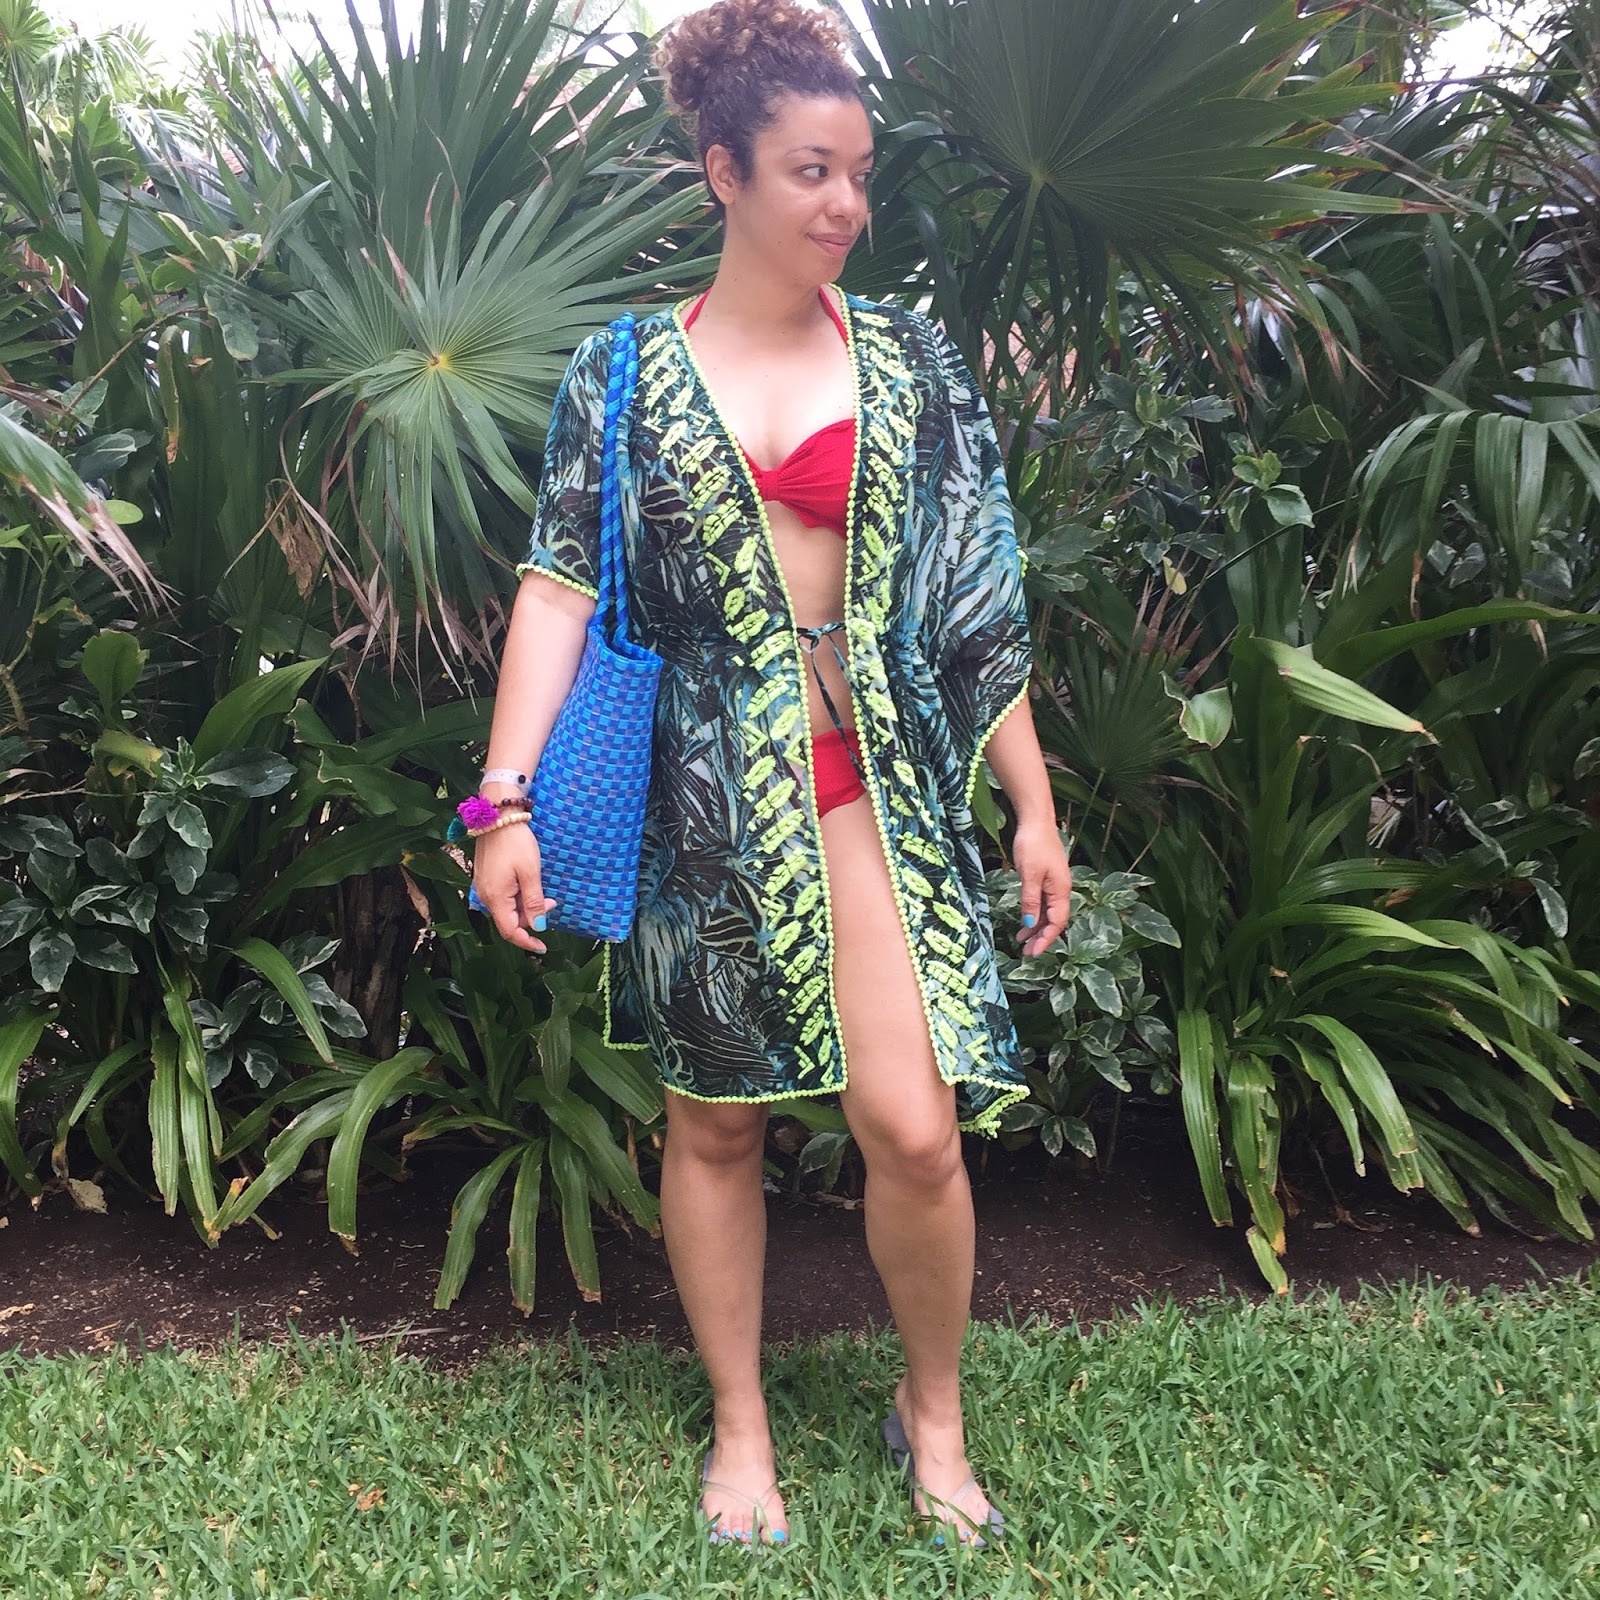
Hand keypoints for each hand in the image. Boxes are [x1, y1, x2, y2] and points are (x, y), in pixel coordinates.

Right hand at [471, 820, 555, 953]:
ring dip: (526, 907)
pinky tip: (529, 886)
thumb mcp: (530, 873)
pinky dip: (518, 898)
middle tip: (551, 903)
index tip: (543, 947)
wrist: (498, 816)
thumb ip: (534, 902)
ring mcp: (484, 886)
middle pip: (509, 920)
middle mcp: (486, 896)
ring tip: (544, 893)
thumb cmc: (516, 843)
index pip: (510, 931)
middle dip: (531, 919)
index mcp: (496, 898)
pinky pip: (503, 897)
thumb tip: (538, 926)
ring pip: (507, 909)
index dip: (526, 942)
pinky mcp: (486, 878)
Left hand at [1012, 819, 1070, 956]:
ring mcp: (1053, 883)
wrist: (1035, 820)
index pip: (1057, 922)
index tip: (1034, 952)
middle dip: (1041, 937)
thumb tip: (1029, 924)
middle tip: (1026, 952)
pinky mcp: (1045, 878)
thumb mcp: (1029, 875)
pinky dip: (1033, 913)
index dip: (1047, 938)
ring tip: (1021, 940)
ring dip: (1035, 927)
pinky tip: (1023, 920)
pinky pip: (1042, 902)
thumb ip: (1030, 901)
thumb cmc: (1033, 845)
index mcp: (1061, 890)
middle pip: (1054, 920)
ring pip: (1047, 912)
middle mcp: (1060, 889)